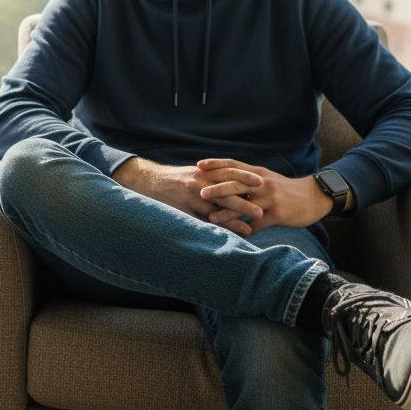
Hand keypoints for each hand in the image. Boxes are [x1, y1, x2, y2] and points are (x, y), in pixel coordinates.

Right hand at [113, 157, 262, 236]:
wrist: (148, 181)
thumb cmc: (175, 178)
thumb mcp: (194, 173)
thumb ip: (212, 176)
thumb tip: (235, 183)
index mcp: (203, 172)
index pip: (228, 171)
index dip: (245, 176)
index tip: (262, 182)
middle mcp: (198, 183)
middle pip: (226, 192)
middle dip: (245, 201)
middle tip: (262, 211)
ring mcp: (191, 198)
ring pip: (216, 210)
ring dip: (234, 220)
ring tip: (249, 229)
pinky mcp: (183, 211)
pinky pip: (201, 223)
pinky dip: (215, 230)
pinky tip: (226, 238)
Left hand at [195, 158, 331, 234]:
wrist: (313, 197)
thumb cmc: (284, 189)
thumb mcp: (266, 179)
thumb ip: (246, 179)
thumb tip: (223, 180)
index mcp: (257, 173)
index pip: (233, 164)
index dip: (216, 164)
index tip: (198, 165)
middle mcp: (262, 183)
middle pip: (236, 183)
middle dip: (217, 188)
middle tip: (200, 192)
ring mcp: (271, 198)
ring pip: (245, 205)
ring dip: (227, 213)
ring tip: (211, 218)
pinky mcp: (278, 213)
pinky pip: (259, 223)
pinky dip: (246, 230)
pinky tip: (235, 235)